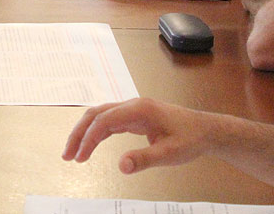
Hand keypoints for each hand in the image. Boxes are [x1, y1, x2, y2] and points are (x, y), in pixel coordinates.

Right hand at [62, 98, 208, 173]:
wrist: (206, 129)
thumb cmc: (191, 139)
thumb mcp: (170, 154)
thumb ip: (145, 159)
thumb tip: (121, 167)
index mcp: (140, 110)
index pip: (104, 121)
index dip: (88, 138)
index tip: (80, 157)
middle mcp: (132, 105)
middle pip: (96, 114)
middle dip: (78, 133)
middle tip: (67, 155)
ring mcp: (132, 109)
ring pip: (99, 115)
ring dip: (84, 132)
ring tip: (73, 153)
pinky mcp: (134, 115)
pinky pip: (108, 120)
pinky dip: (96, 132)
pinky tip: (90, 146)